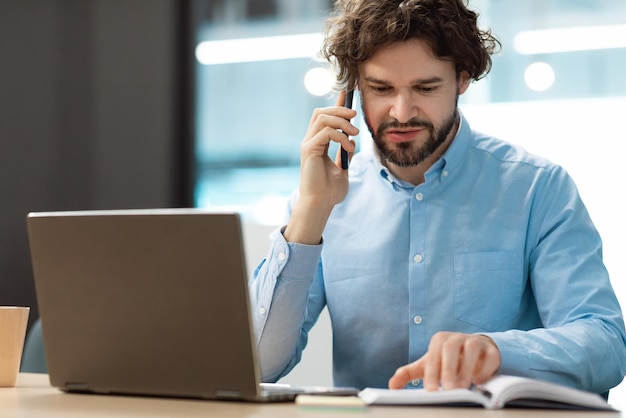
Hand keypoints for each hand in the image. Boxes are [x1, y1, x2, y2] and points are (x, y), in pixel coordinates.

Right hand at [299, 91, 358, 208]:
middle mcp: (310, 141)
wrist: (321, 204)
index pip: (325, 117)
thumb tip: (352, 138)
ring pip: (322, 118)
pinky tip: (348, 147)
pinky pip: (325, 132)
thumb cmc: (330, 191)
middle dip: (339, 110)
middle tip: (355, 117)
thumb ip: (345, 152)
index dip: (336, 105)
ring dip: (342, 122)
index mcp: (317, 143)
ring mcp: (308, 144)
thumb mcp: (343, 167)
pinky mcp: (309, 150)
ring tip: (355, 135)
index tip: (348, 95)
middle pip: (321, 112)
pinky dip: (340, 136)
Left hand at [388, 332, 500, 390]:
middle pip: (450, 347)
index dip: (431, 373)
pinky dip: (485, 368)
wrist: (475, 351)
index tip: (430, 390)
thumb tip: (392, 386)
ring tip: (463, 387)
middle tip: (447, 389)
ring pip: (471, 348)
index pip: (433, 355)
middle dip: (448, 368)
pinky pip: (489, 356)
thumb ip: (409, 373)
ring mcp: (475, 342)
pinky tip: (479, 381)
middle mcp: (456, 338)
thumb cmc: (447, 360)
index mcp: (439, 340)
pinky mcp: (491, 350)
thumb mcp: (428, 365)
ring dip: (466, 368)